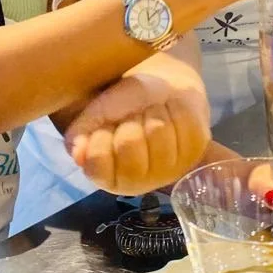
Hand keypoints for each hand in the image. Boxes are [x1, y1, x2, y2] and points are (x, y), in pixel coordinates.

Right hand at [65, 68, 210, 194]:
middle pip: (130, 144)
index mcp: (108, 176)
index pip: (97, 161)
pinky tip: (172, 112)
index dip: (101, 136)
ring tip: (153, 113)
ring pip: (158, 131)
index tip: (107, 127)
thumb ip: (81, 133)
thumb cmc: (125, 105)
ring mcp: (169, 170)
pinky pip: (183, 123)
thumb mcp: (97, 114)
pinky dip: (176, 107)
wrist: (162, 91)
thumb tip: (78, 154)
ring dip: (154, 111)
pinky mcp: (194, 152)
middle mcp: (138, 182)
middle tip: (133, 118)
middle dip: (130, 121)